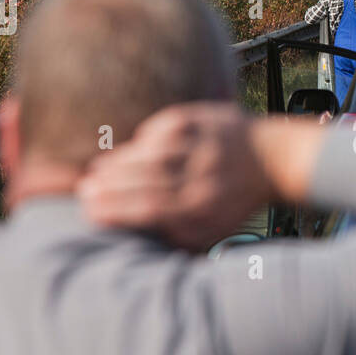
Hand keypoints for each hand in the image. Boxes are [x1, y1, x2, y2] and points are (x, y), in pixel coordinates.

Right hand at [78, 102, 270, 250]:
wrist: (271, 160)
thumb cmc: (232, 202)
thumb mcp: (210, 230)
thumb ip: (175, 234)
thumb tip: (133, 235)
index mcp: (202, 206)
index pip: (149, 208)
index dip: (115, 209)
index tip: (90, 211)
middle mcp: (201, 174)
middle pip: (143, 179)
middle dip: (108, 186)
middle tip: (84, 190)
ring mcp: (199, 144)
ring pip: (148, 152)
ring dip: (118, 162)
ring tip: (97, 172)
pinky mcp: (199, 118)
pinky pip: (160, 129)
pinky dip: (142, 141)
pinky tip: (132, 152)